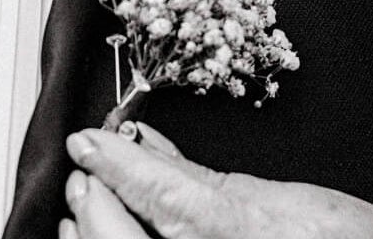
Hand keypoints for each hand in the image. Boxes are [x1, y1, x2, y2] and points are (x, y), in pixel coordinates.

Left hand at [61, 124, 372, 238]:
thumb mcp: (285, 199)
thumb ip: (204, 180)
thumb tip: (152, 150)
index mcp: (230, 228)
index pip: (150, 192)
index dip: (111, 164)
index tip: (87, 142)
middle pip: (118, 236)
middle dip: (95, 202)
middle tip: (89, 170)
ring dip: (98, 232)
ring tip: (94, 205)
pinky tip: (125, 229)